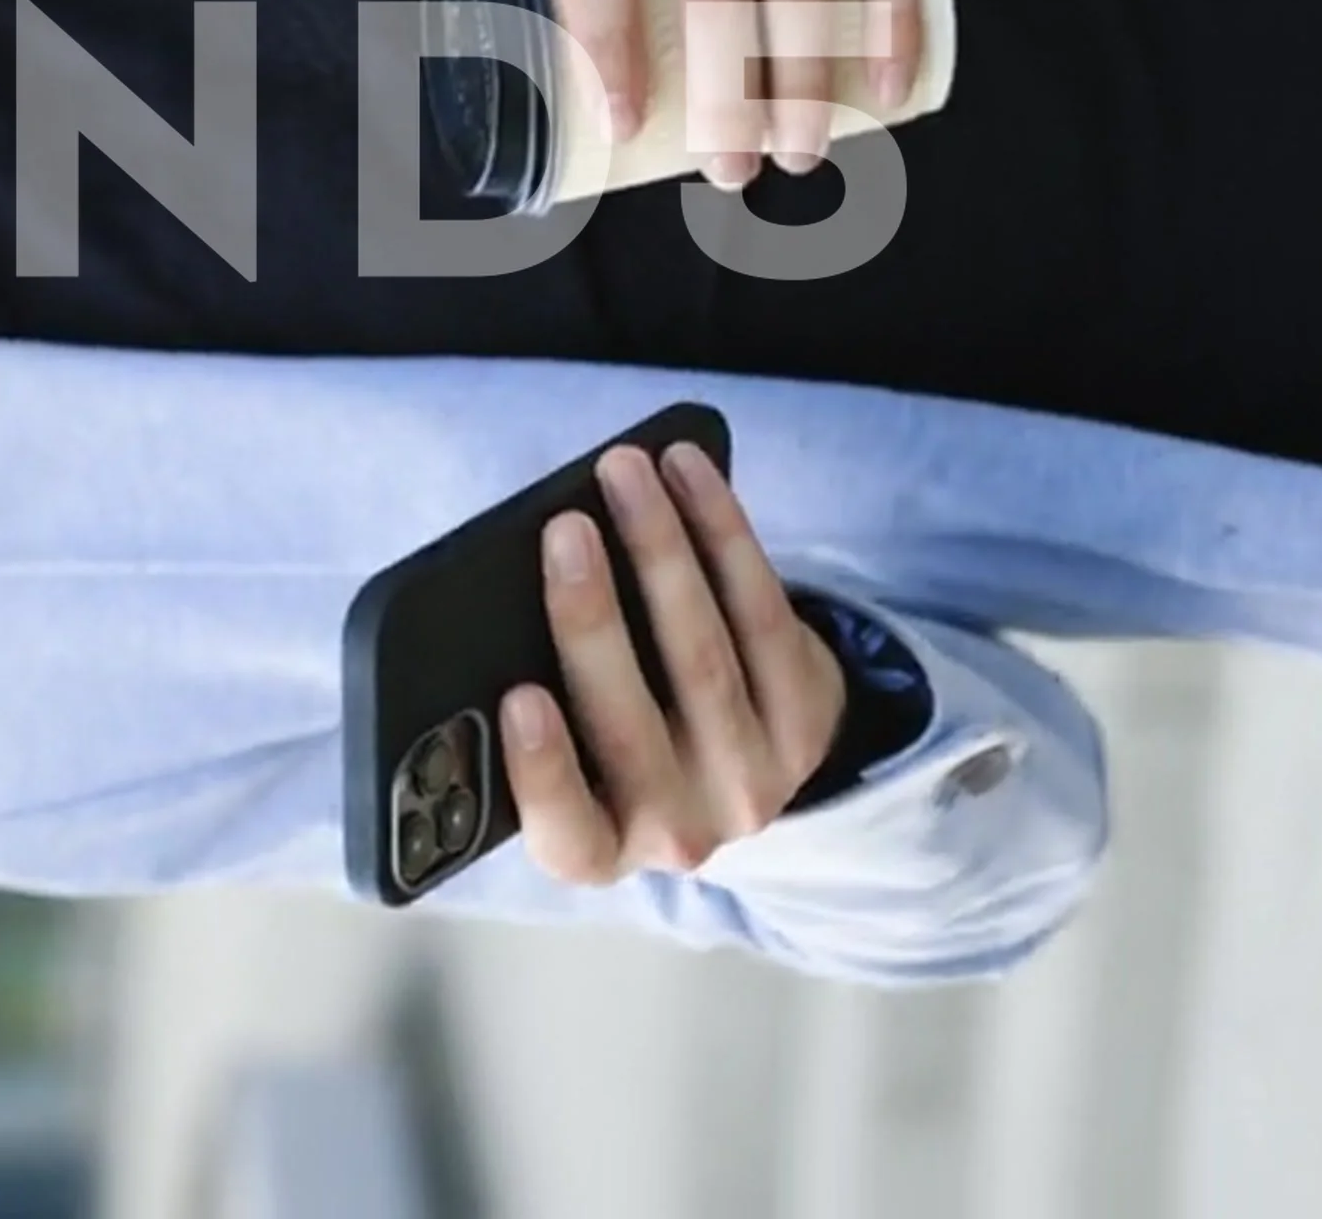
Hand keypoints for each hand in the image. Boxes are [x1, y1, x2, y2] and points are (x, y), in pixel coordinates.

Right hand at [501, 441, 848, 885]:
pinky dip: (723, 532)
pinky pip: (764, 614)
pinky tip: (689, 474)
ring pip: (703, 655)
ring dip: (661, 549)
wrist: (736, 757)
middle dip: (593, 617)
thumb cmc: (610, 740)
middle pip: (632, 724)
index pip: (568, 837)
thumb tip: (515, 595)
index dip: (543, 771)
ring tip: (626, 473)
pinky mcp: (807, 722)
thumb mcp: (569, 757)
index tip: (520, 697)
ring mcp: (751, 782)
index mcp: (597, 847)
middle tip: (565, 531)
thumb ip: (535, 708)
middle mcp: (678, 834)